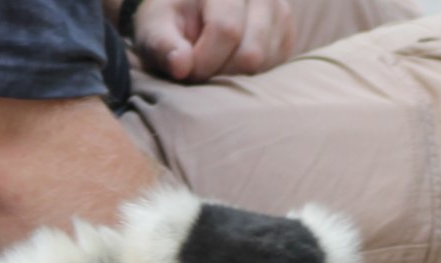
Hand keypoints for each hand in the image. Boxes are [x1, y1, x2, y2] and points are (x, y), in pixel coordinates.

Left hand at [132, 0, 295, 81]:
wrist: (189, 14)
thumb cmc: (170, 23)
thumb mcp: (154, 30)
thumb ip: (163, 46)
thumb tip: (181, 65)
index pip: (227, 30)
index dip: (204, 62)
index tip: (185, 70)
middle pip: (251, 52)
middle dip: (220, 72)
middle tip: (200, 69)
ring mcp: (277, 9)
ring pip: (264, 62)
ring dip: (234, 75)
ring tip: (214, 63)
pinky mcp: (286, 32)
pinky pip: (273, 66)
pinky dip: (249, 75)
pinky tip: (230, 64)